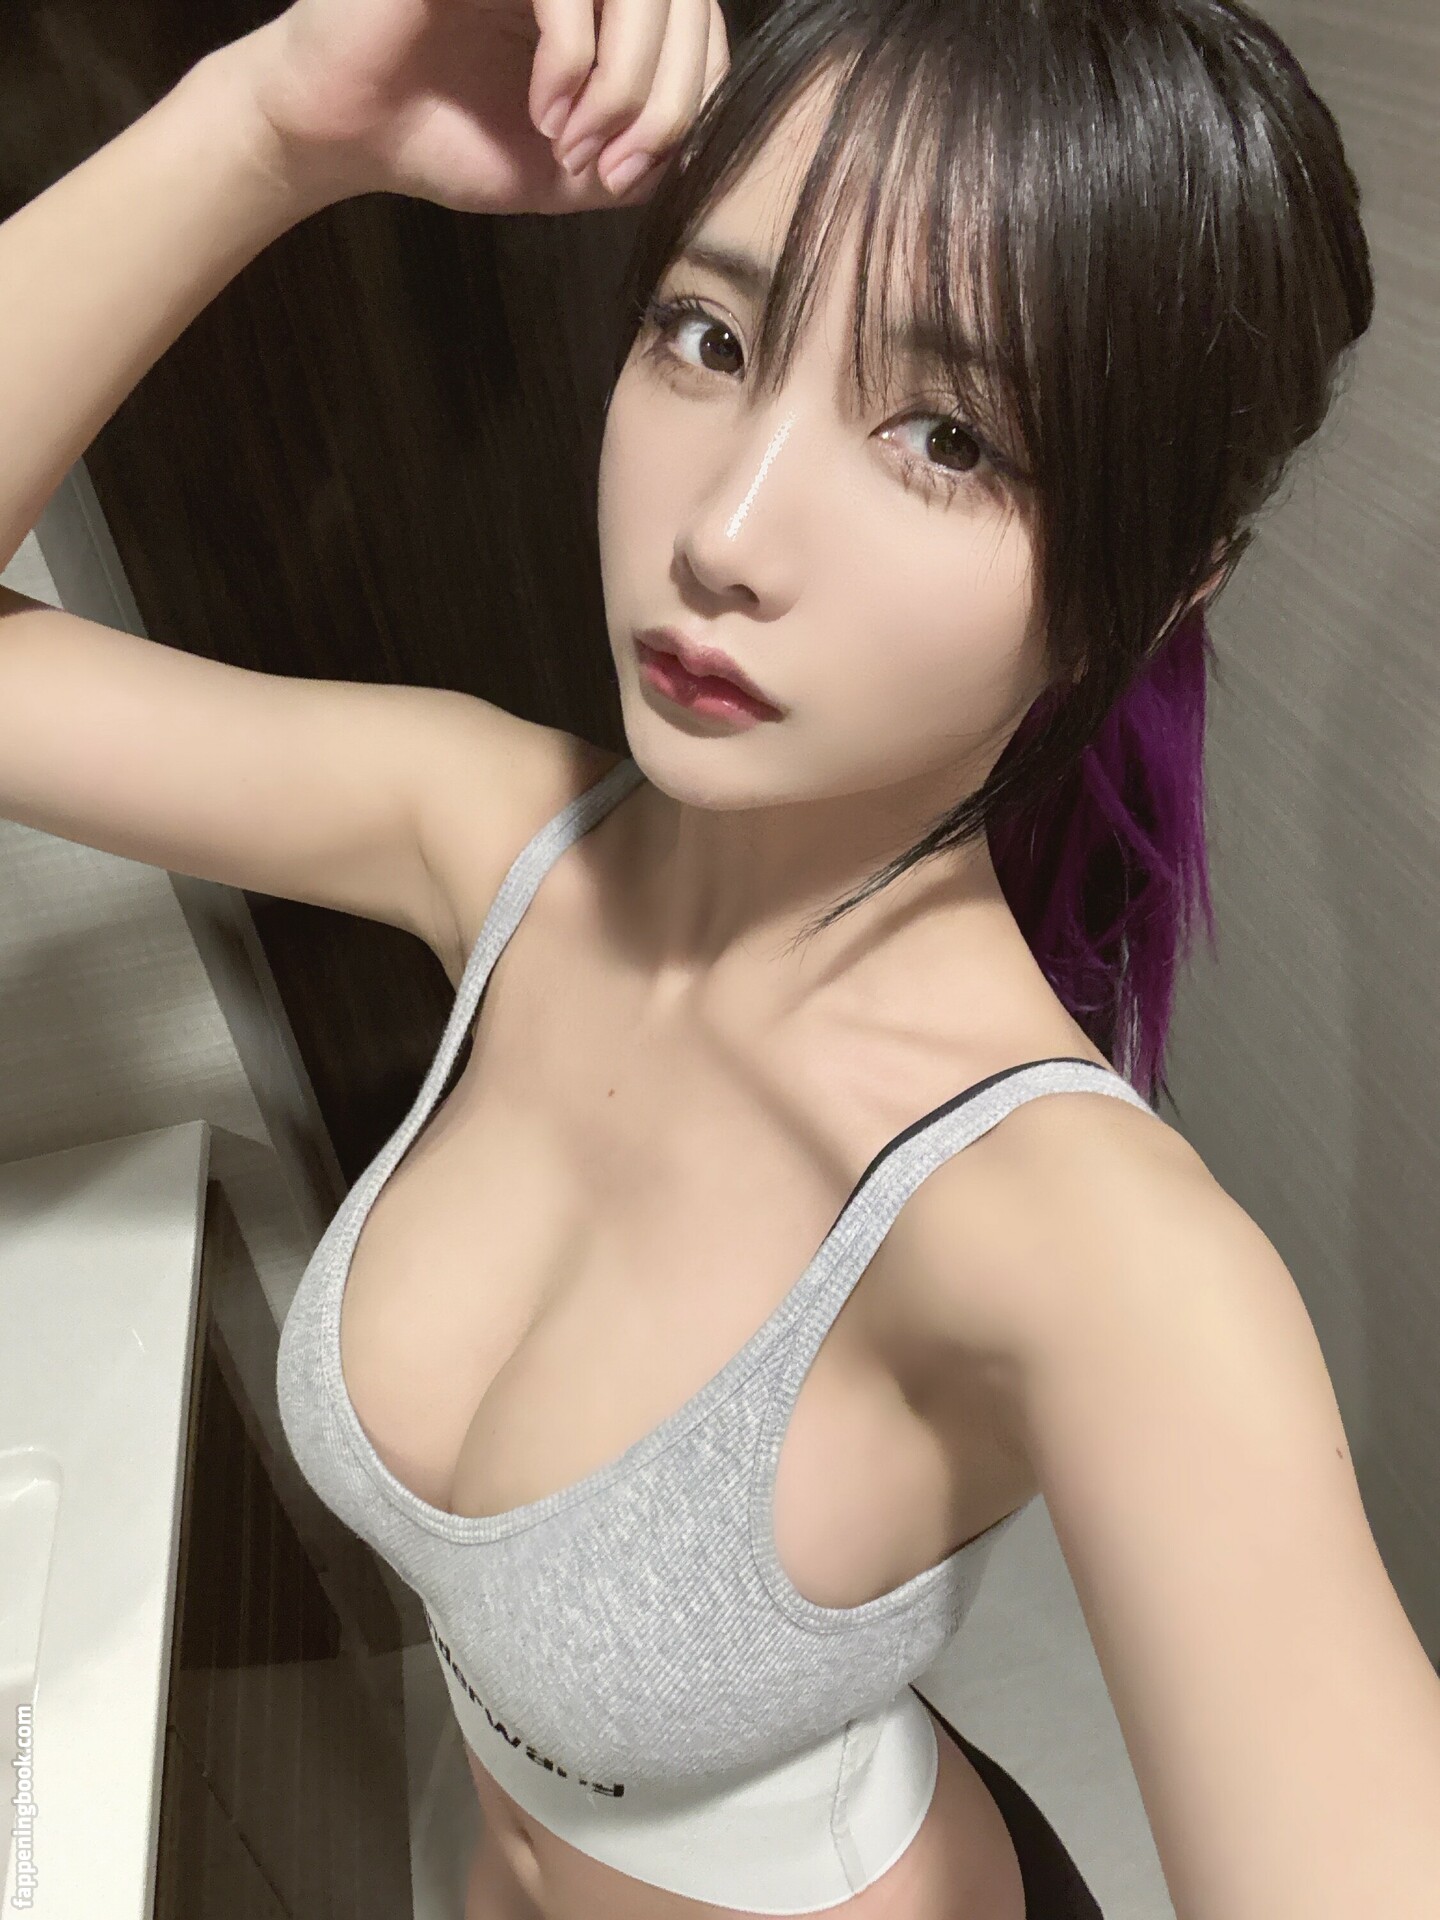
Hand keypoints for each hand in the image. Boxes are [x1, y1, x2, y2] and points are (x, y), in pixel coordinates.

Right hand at [218, 0, 729, 213]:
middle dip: (669, 102)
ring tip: (576, 143)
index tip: (637, 174)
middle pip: (683, 1)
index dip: (696, 99)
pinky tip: (546, 112)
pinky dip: (577, 58)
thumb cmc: (448, 137)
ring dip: (626, 83)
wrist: (347, 133)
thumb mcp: (573, 168)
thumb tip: (706, 143)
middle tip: (614, 168)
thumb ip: (646, 153)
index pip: (697, 21)